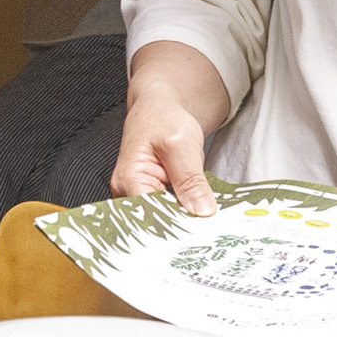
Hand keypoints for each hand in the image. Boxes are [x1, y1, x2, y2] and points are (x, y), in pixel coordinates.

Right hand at [113, 88, 218, 214]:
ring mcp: (138, 196)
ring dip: (186, 218)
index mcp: (129, 180)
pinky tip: (199, 209)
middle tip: (209, 224)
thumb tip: (202, 210)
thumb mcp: (181, 144)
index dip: (177, 223)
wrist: (159, 110)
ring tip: (205, 216)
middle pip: (157, 221)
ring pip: (165, 218)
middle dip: (183, 223)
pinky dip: (185, 210)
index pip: (152, 215)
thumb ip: (190, 179)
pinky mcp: (152, 197)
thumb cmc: (162, 119)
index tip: (202, 226)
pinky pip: (170, 211)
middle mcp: (127, 193)